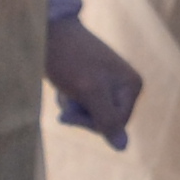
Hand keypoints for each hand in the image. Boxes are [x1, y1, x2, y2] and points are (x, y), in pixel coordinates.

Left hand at [44, 0, 143, 150]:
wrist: (48, 30)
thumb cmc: (68, 59)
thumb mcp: (89, 91)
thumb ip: (107, 119)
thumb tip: (123, 148)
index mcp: (132, 86)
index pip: (116, 124)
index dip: (90, 123)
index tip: (68, 113)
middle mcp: (125, 85)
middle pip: (106, 120)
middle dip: (82, 115)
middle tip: (66, 99)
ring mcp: (110, 83)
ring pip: (93, 114)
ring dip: (74, 108)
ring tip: (64, 90)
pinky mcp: (93, 81)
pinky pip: (85, 104)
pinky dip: (71, 100)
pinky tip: (64, 87)